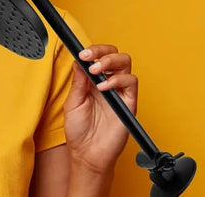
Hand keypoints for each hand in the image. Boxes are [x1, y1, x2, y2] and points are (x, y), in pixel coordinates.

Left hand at [64, 44, 137, 175]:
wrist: (88, 154)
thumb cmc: (79, 131)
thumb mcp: (73, 102)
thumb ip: (78, 81)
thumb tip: (79, 60)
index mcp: (93, 81)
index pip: (98, 57)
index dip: (92, 51)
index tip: (82, 53)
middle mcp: (108, 84)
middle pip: (115, 55)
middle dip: (102, 51)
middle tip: (89, 58)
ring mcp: (120, 92)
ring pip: (125, 63)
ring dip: (110, 61)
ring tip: (95, 71)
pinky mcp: (129, 102)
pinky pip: (131, 82)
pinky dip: (118, 80)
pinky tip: (104, 88)